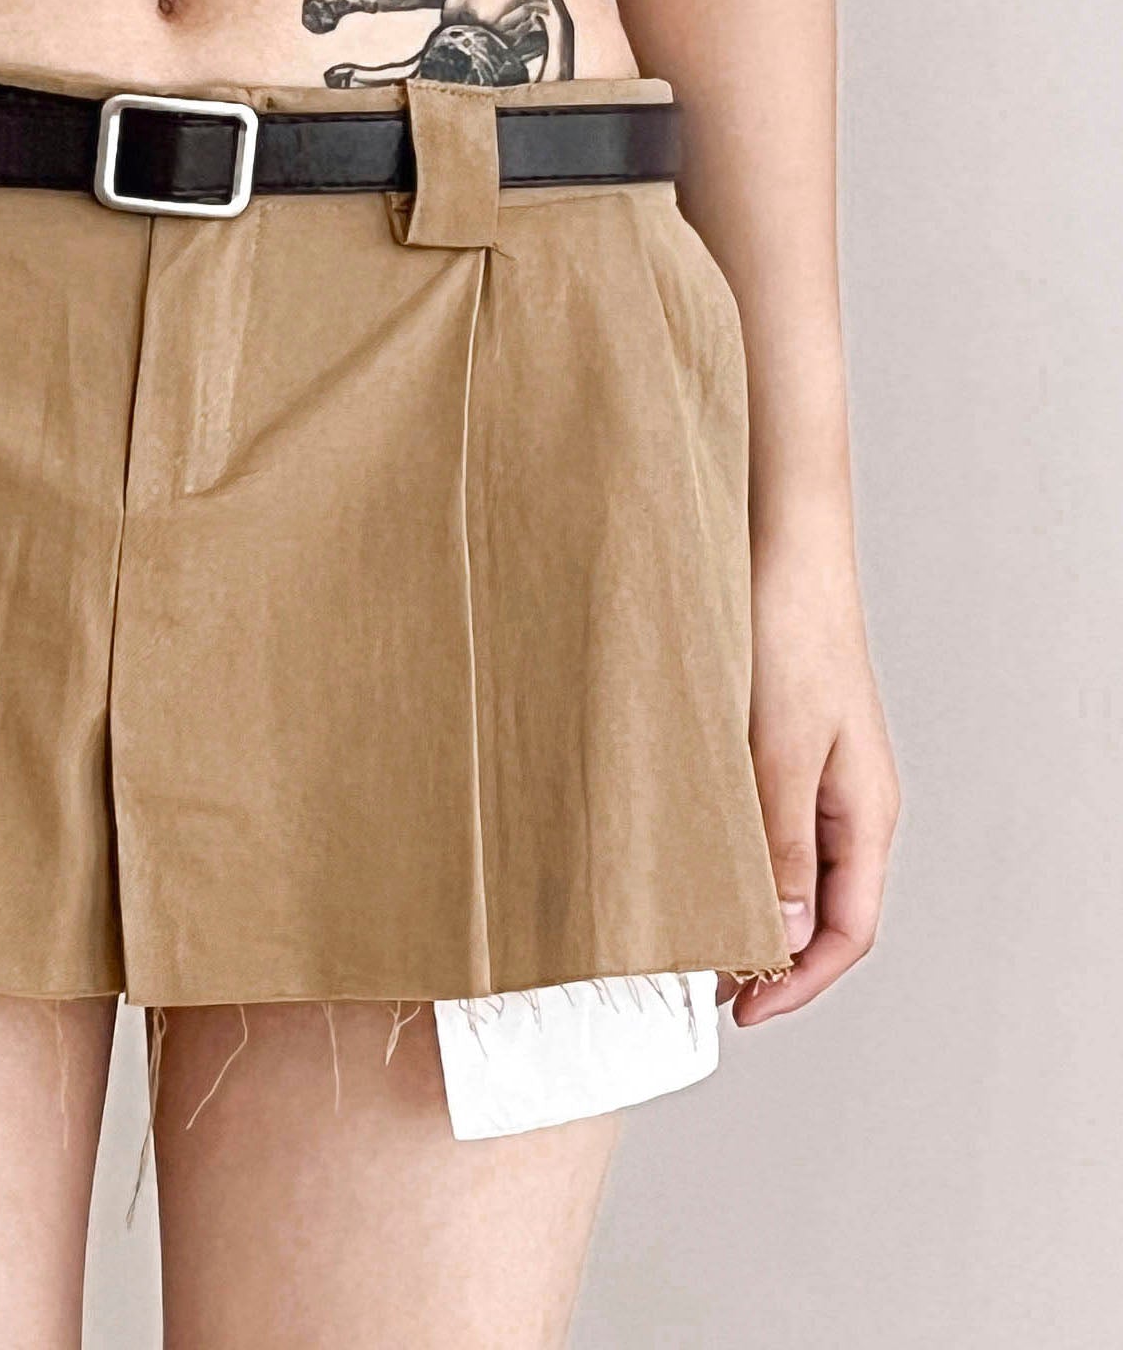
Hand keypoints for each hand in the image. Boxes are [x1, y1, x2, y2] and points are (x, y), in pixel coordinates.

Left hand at [729, 533, 899, 1025]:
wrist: (779, 544)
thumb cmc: (789, 631)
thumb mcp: (781, 746)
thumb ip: (782, 839)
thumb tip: (782, 930)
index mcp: (867, 812)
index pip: (848, 931)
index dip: (798, 981)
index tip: (740, 1011)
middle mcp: (848, 802)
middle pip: (822, 909)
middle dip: (771, 955)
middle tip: (703, 986)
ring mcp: (816, 773)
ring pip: (789, 867)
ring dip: (749, 906)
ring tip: (690, 933)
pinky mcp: (779, 744)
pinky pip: (764, 822)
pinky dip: (732, 854)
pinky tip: (689, 858)